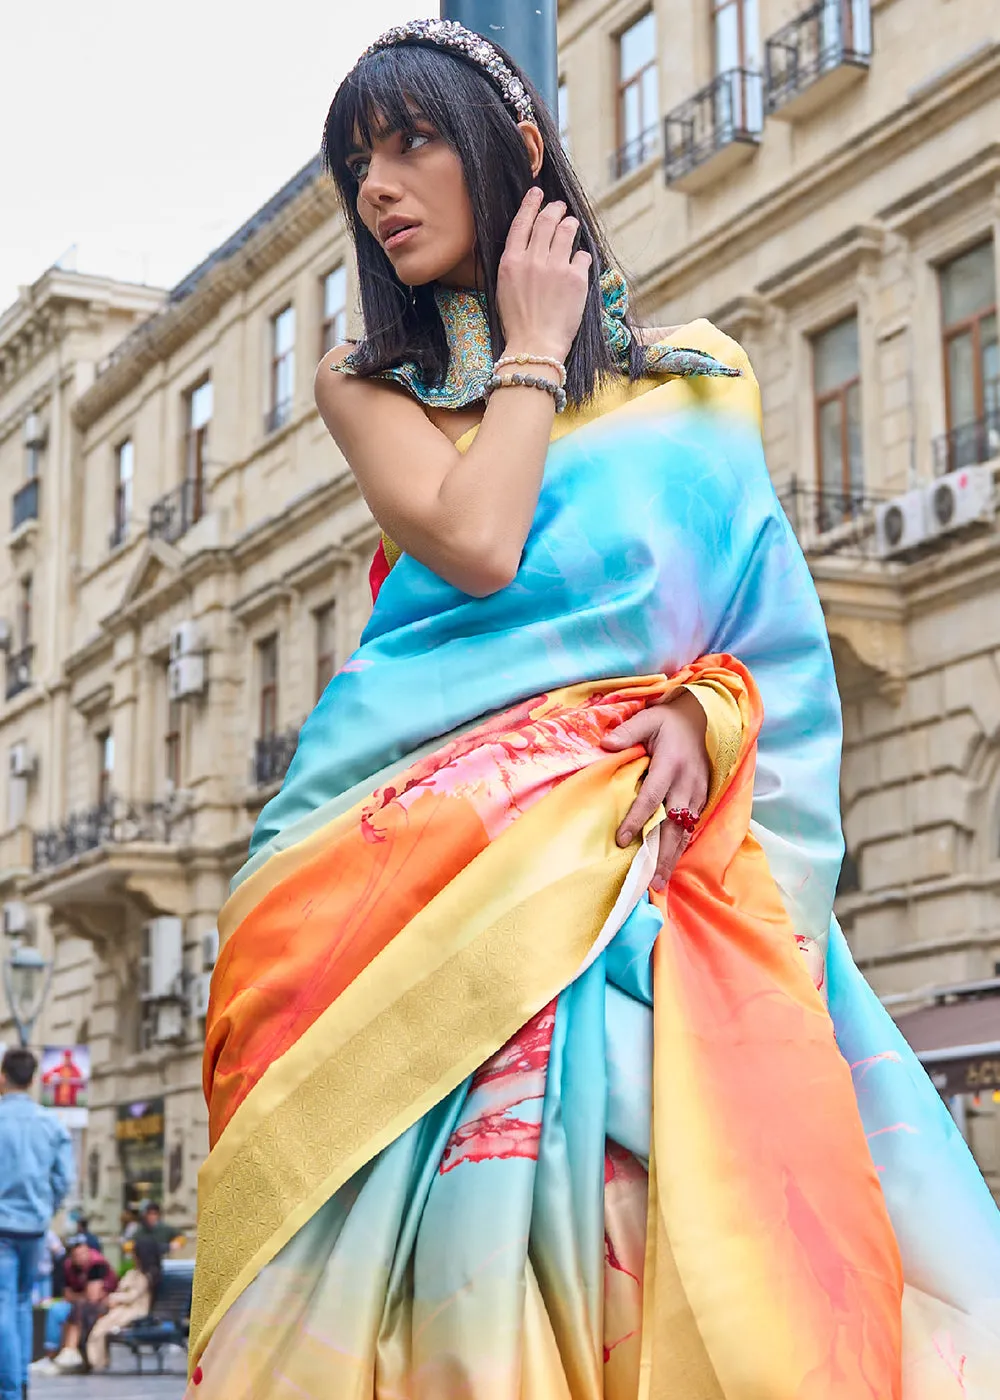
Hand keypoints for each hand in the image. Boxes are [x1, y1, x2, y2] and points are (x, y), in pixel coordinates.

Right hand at [496, 187, 591, 362]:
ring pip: (567, 231)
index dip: (531, 203)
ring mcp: (555, 267)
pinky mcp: (576, 278)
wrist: (535, 345)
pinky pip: (581, 255)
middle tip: (560, 207)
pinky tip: (578, 262)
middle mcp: (533, 259)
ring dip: (570, 224)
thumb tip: (528, 245)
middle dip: (555, 209)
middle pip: (547, 221)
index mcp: (511, 261)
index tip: (538, 193)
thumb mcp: (504, 288)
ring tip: (572, 225)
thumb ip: (514, 263)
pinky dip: (580, 256)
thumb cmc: (518, 322)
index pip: (522, 222)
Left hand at [600, 691, 709, 893]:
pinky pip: (692, 827)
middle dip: (660, 853)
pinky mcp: (703, 798)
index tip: (622, 841)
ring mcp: (697, 793)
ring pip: (684, 831)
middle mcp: (686, 783)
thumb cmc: (670, 721)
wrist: (704, 718)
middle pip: (672, 824)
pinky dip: (682, 847)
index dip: (637, 820)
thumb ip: (628, 731)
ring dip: (672, 858)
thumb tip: (606, 744)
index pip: (651, 797)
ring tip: (659, 882)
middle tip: (648, 880)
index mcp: (670, 765)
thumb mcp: (648, 718)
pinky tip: (671, 865)